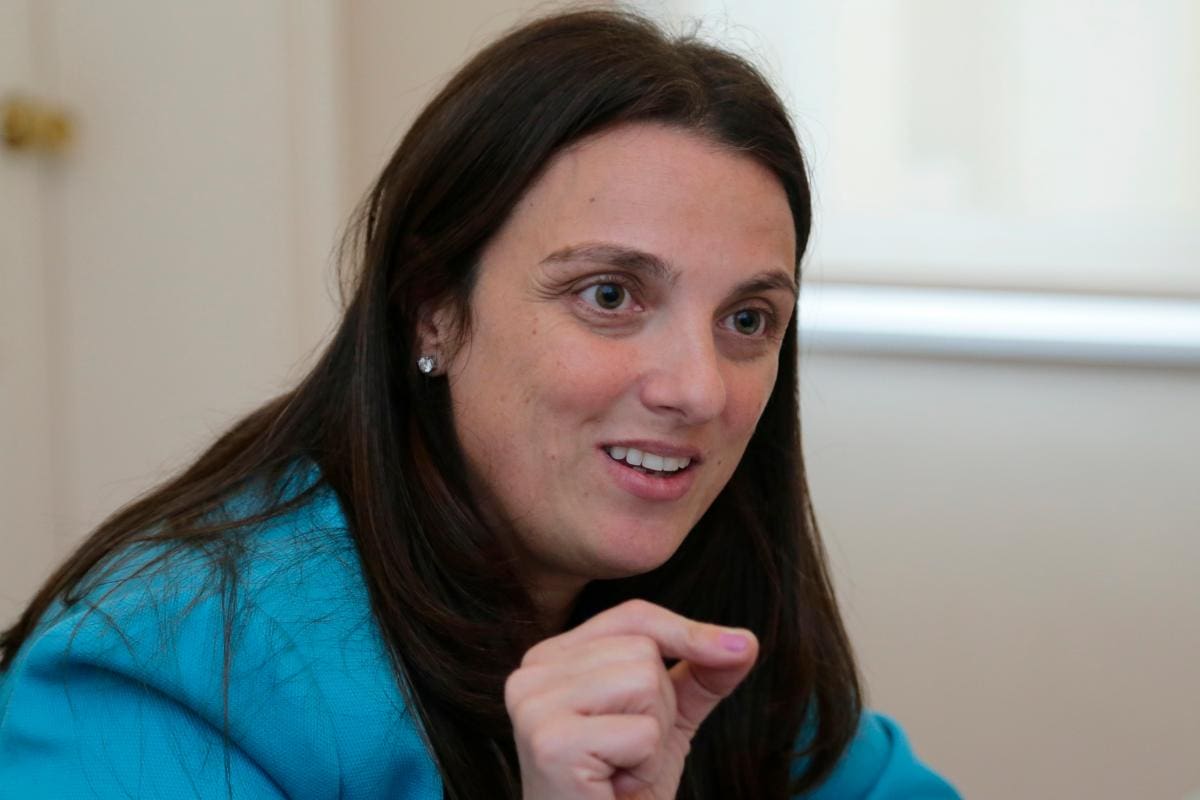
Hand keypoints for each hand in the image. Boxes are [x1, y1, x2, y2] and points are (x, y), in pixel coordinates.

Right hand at [505, 599, 758, 798]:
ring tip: (620, 768)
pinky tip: (614, 786)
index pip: (633, 616)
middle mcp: (531, 673)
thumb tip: (744, 641)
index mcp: (551, 657)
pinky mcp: (551, 743)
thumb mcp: (668, 718)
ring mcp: (534, 706)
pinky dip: (644, 766)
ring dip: (653, 740)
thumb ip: (702, 674)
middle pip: (643, 651)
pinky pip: (641, 732)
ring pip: (645, 684)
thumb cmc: (622, 788)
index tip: (739, 648)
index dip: (688, 632)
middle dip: (660, 709)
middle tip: (628, 753)